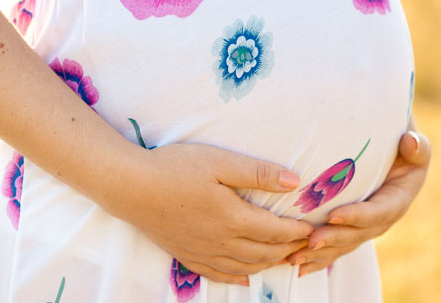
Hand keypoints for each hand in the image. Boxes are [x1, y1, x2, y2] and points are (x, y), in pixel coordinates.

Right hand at [118, 143, 312, 284]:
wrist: (130, 187)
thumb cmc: (174, 168)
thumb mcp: (219, 162)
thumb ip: (257, 173)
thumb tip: (295, 182)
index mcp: (232, 217)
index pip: (275, 231)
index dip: (296, 231)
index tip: (310, 227)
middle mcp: (221, 241)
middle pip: (263, 252)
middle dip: (288, 250)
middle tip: (304, 245)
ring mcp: (202, 252)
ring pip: (244, 267)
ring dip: (268, 264)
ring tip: (283, 258)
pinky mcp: (186, 255)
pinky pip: (218, 275)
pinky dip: (238, 278)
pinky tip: (246, 278)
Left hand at [286, 130, 430, 275]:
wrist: (390, 148)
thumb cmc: (398, 141)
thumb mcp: (412, 141)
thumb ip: (417, 145)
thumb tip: (410, 142)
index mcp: (398, 198)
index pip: (379, 211)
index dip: (357, 216)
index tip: (333, 215)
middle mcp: (383, 217)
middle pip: (358, 233)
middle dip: (334, 239)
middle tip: (310, 241)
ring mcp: (366, 225)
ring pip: (344, 244)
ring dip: (320, 254)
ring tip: (295, 257)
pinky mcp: (351, 227)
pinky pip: (335, 245)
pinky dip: (317, 257)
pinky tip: (297, 266)